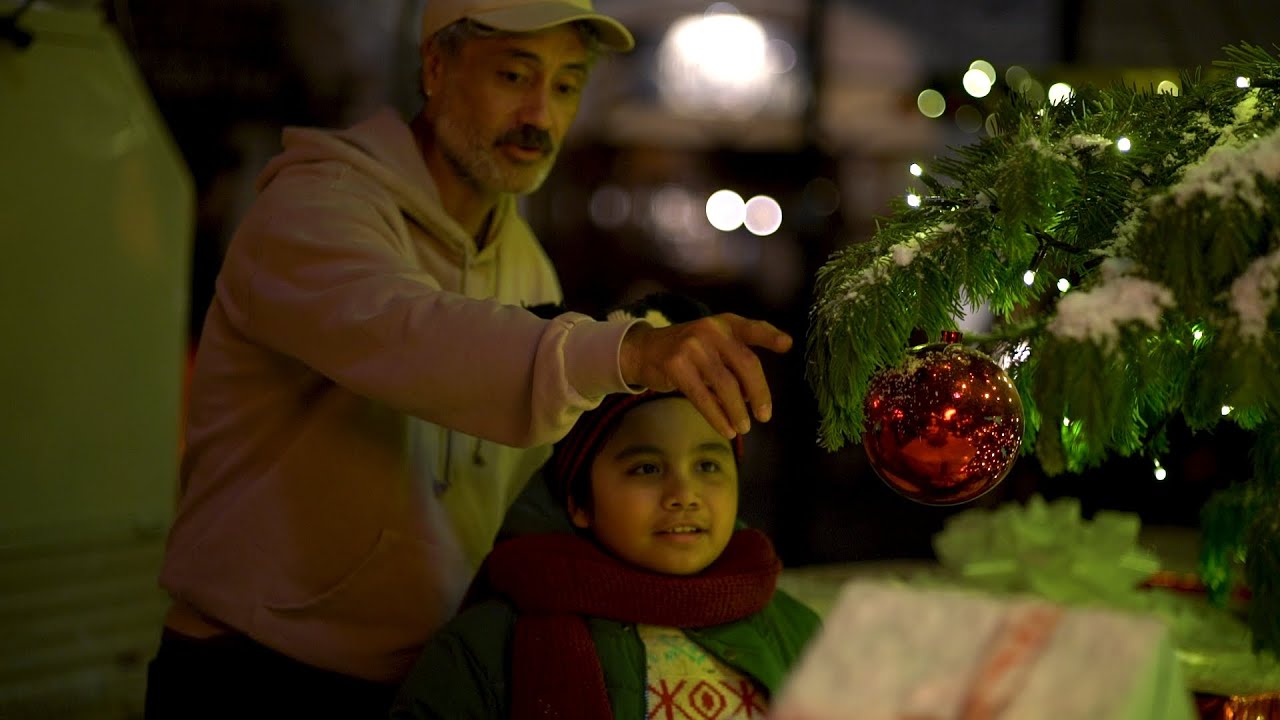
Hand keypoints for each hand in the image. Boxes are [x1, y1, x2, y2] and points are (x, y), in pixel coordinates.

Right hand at [619, 314, 792, 437]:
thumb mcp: (713, 344)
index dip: (770, 337)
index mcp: (725, 324)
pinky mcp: (676, 365)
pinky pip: (702, 397)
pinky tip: (725, 429)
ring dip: (737, 411)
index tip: (787, 345)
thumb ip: (736, 361)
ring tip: (743, 428)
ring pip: (725, 384)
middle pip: (745, 363)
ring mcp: (692, 346)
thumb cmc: (687, 351)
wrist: (644, 351)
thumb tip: (755, 396)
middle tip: (764, 416)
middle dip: (759, 393)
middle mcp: (711, 330)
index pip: (752, 328)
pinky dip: (717, 417)